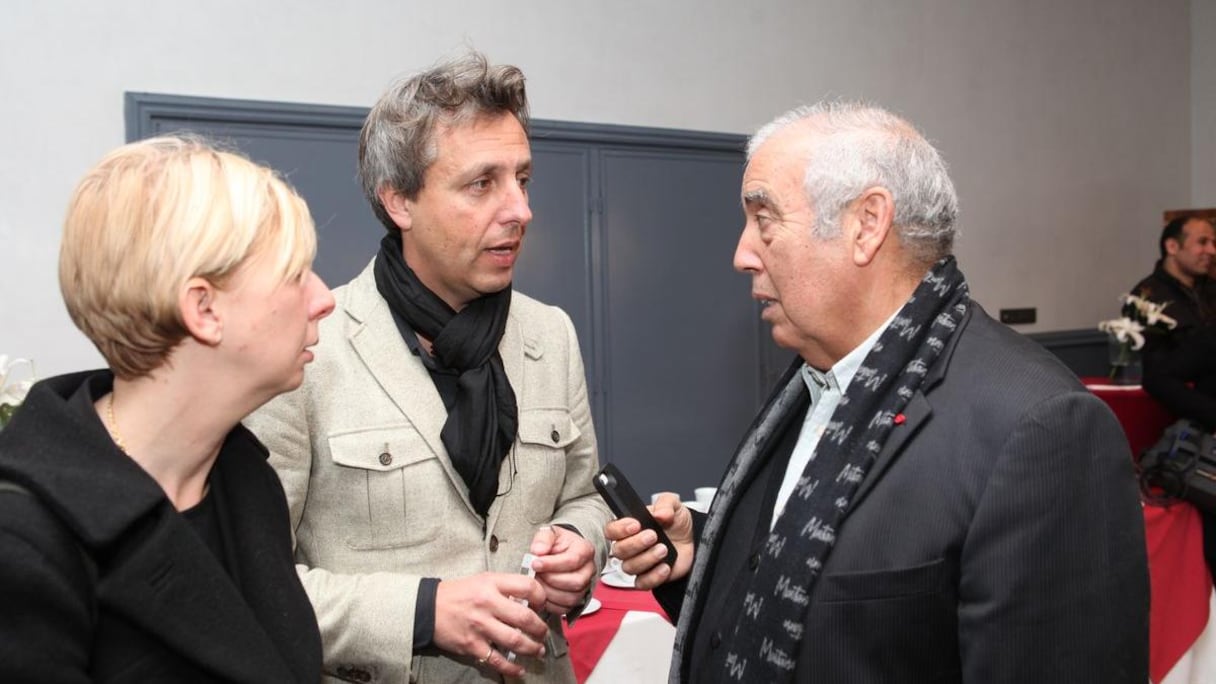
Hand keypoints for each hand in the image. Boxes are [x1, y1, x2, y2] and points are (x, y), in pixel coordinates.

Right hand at [433, 573, 547, 676]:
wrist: (428, 608)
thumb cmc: (459, 593)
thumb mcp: (482, 580)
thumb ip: (505, 587)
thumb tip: (530, 599)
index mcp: (491, 584)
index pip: (527, 587)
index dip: (541, 597)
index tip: (542, 605)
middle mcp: (487, 604)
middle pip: (525, 618)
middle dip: (540, 629)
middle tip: (544, 633)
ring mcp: (480, 626)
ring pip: (515, 641)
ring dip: (532, 648)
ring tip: (538, 650)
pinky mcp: (472, 645)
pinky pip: (497, 660)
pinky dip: (511, 668)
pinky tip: (520, 669)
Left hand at [529, 525, 596, 614]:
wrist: (560, 552)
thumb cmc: (556, 543)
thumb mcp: (549, 533)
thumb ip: (543, 538)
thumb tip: (538, 550)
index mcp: (585, 550)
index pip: (573, 560)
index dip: (552, 564)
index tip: (535, 563)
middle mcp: (589, 570)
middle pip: (575, 582)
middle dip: (550, 579)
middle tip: (535, 574)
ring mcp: (585, 586)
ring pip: (571, 598)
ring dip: (549, 592)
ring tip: (537, 582)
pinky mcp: (577, 600)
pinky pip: (565, 609)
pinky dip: (550, 604)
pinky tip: (541, 593)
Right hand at [603, 493, 694, 588]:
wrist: (692, 541)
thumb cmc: (676, 523)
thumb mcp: (673, 505)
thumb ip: (666, 504)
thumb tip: (660, 513)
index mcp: (629, 527)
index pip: (611, 530)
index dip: (619, 529)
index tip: (635, 525)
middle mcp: (629, 546)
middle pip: (618, 550)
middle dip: (636, 543)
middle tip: (653, 536)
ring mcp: (638, 563)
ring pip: (629, 567)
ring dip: (647, 558)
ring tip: (664, 549)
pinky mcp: (648, 577)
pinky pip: (642, 583)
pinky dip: (654, 576)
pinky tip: (665, 567)